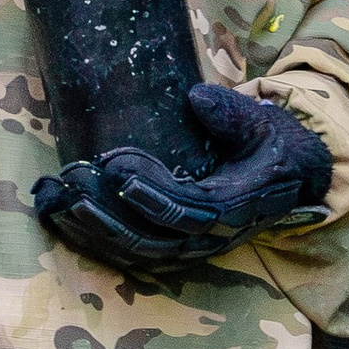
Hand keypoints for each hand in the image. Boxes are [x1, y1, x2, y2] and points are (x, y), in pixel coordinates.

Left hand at [34, 82, 332, 273]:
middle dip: (108, 219)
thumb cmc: (272, 146)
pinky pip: (134, 251)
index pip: (188, 212)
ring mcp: (192, 246)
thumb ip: (235, 114)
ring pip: (138, 251)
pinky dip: (100, 240)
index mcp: (234, 208)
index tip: (118, 174)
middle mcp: (211, 236)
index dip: (153, 197)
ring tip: (58, 206)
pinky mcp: (176, 245)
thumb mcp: (264, 124)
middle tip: (72, 191)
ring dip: (96, 232)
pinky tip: (67, 221)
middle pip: (154, 241)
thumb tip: (197, 97)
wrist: (291, 175)